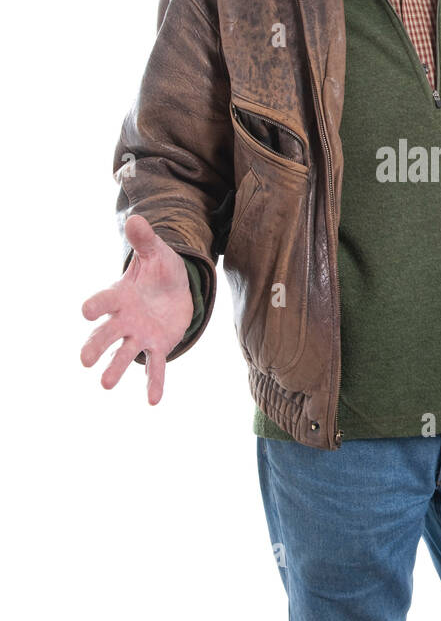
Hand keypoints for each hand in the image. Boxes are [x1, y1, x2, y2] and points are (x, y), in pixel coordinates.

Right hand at [80, 214, 193, 404]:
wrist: (176, 289)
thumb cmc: (160, 270)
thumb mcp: (157, 253)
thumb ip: (145, 240)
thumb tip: (136, 218)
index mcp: (120, 296)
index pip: (104, 301)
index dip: (96, 306)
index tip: (85, 312)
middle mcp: (124, 319)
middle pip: (106, 334)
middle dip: (96, 346)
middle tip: (84, 360)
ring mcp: (139, 335)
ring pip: (124, 354)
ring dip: (115, 369)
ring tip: (106, 385)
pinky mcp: (157, 346)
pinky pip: (154, 366)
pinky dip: (154, 383)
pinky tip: (152, 401)